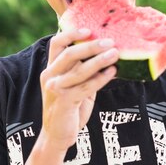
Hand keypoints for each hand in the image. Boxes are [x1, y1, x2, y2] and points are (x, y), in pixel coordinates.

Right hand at [40, 28, 118, 150]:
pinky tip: (113, 72)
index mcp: (50, 68)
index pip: (56, 44)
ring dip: (99, 60)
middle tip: (110, 42)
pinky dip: (101, 79)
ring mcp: (56, 89)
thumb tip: (106, 53)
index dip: (71, 33)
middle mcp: (50, 76)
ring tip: (115, 54)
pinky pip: (86, 87)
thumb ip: (83, 70)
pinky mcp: (64, 102)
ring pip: (79, 70)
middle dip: (91, 46)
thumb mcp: (74, 85)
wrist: (57, 135)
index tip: (89, 29)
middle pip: (70, 54)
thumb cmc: (69, 107)